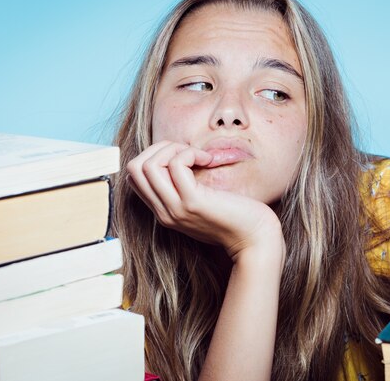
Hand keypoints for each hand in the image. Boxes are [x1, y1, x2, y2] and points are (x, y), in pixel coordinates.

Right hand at [126, 141, 284, 261]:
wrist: (255, 239)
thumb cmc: (235, 216)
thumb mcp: (202, 201)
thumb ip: (185, 187)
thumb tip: (180, 155)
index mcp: (163, 211)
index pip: (134, 177)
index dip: (154, 156)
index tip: (183, 158)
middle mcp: (164, 212)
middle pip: (134, 168)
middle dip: (160, 148)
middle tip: (190, 153)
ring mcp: (175, 209)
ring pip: (148, 165)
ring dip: (174, 149)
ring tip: (199, 156)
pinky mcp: (193, 203)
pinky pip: (176, 165)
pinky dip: (190, 153)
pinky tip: (208, 161)